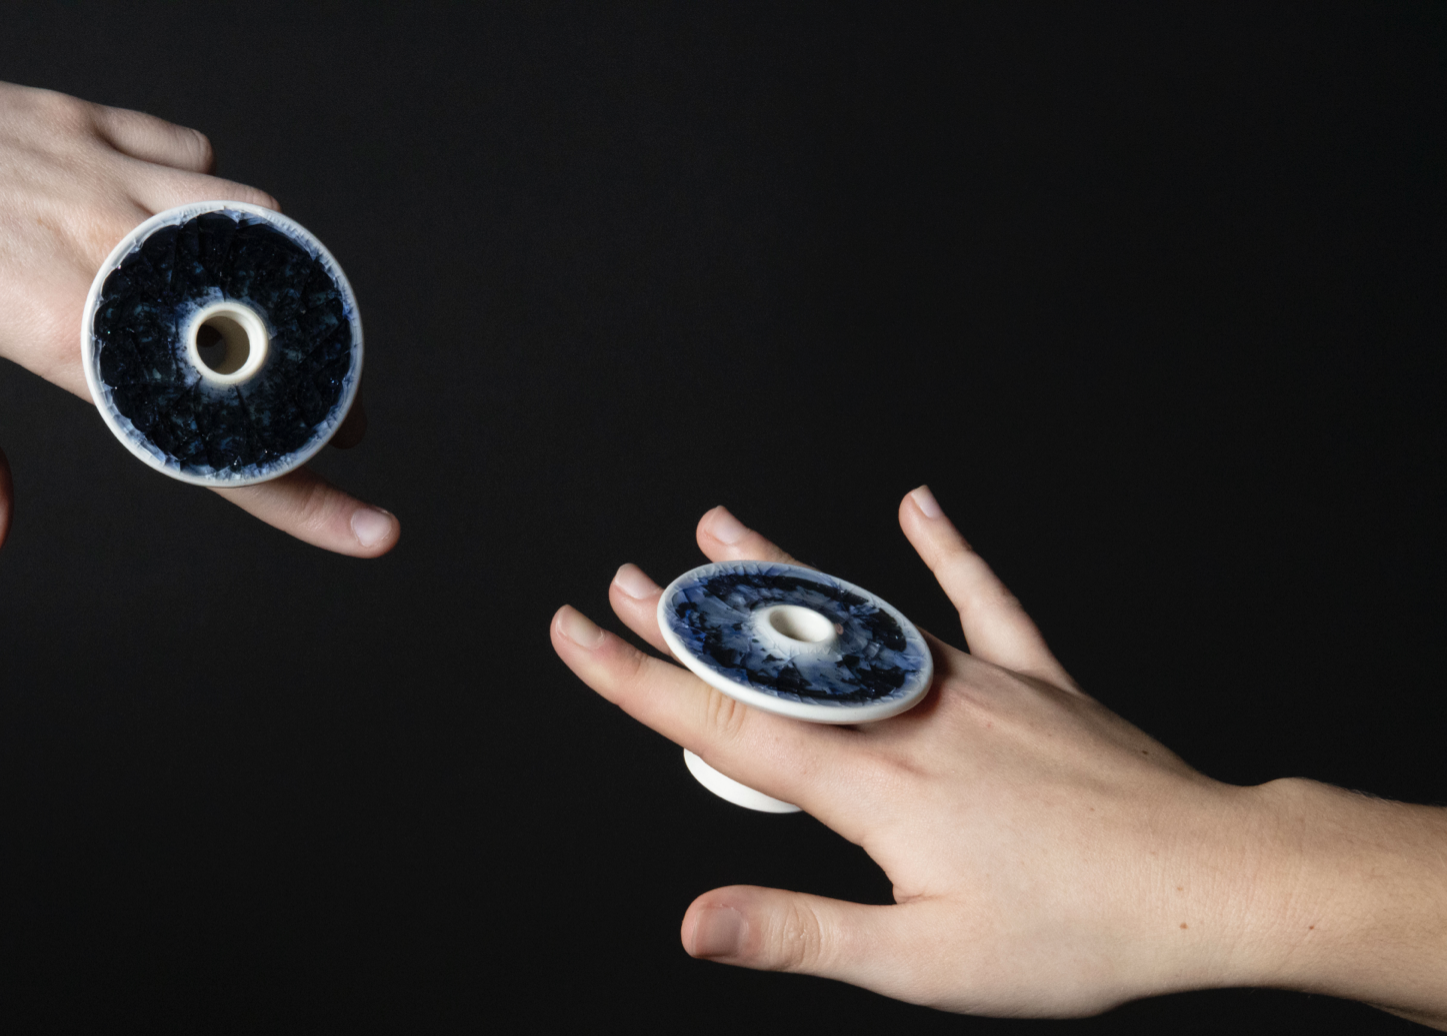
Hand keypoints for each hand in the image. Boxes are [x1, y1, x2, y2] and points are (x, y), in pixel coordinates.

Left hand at [0, 48, 395, 560]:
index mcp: (66, 336)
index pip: (213, 436)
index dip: (305, 499)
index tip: (375, 530)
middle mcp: (101, 249)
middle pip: (267, 326)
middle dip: (324, 387)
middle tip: (340, 419)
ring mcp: (93, 170)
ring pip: (248, 222)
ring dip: (277, 277)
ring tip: (274, 315)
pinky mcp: (73, 115)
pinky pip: (182, 155)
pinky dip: (205, 194)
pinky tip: (190, 218)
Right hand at [550, 489, 1446, 1023]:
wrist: (1210, 882)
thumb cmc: (1077, 930)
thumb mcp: (922, 960)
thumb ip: (799, 932)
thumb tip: (696, 923)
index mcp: (873, 784)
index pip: (723, 722)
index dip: (636, 678)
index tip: (577, 634)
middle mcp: (911, 717)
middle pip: (775, 656)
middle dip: (687, 617)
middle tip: (625, 579)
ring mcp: (974, 686)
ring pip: (858, 613)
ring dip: (782, 569)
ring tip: (721, 526)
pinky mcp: (1035, 680)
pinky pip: (983, 598)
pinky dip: (947, 550)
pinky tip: (919, 504)